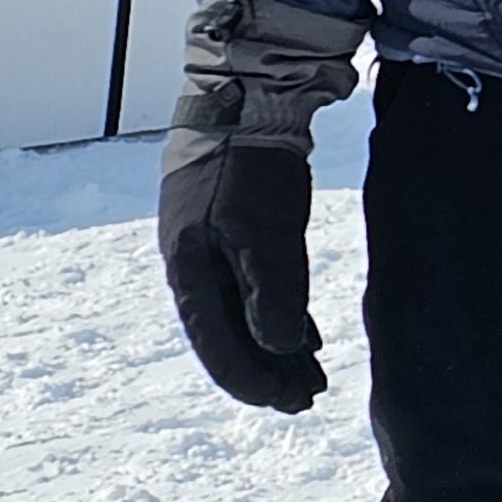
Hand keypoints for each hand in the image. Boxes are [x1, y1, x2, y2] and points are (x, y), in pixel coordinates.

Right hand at [157, 0, 361, 411]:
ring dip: (277, 345)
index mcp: (191, 269)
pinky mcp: (238, 224)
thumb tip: (276, 352)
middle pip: (231, 331)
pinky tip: (302, 334)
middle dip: (267, 369)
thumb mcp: (263, 231)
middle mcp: (197, 263)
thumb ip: (271, 291)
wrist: (247, 97)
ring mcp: (215, 242)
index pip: (216, 341)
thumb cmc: (251, 166)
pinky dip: (279, 310)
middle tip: (305, 399)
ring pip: (246, 308)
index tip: (284, 403)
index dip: (249, 378)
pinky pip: (257, 283)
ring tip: (310, 377)